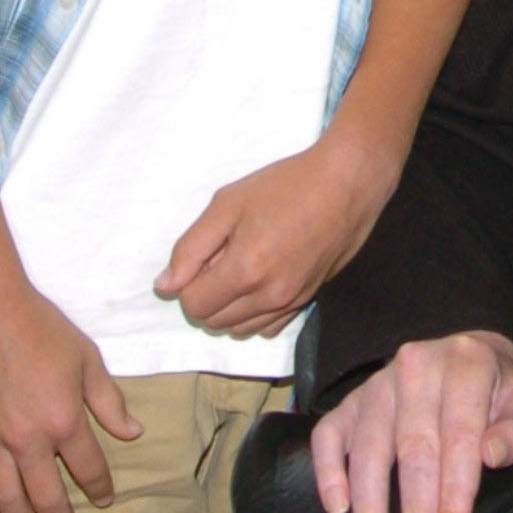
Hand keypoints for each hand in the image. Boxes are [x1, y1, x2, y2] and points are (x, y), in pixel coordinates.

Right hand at [0, 277, 140, 512]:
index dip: (100, 487)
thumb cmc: (40, 327)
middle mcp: (25, 439)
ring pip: (5, 496)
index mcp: (63, 420)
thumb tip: (133, 433)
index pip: (88, 468)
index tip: (105, 499)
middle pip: (46, 495)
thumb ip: (108, 402)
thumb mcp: (86, 359)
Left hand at [155, 132, 397, 337]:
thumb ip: (191, 248)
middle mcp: (269, 296)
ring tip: (241, 268)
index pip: (193, 305)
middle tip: (220, 258)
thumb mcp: (229, 202)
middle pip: (213, 321)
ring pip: (238, 329)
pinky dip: (253, 314)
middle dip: (205, 295)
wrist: (347, 183)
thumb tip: (165, 287)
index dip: (187, 283)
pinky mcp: (307, 302)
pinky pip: (266, 328)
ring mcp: (291, 302)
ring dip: (227, 308)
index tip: (202, 256)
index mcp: (246, 269)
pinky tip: (260, 282)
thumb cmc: (286, 185)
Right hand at [310, 331, 512, 512]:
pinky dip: (328, 471)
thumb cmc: (498, 393)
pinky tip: (338, 506)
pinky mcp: (351, 400)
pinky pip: (328, 434)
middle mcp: (417, 367)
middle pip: (413, 447)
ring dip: (370, 504)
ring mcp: (378, 383)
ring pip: (368, 447)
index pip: (459, 436)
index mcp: (467, 365)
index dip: (454, 489)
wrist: (468, 354)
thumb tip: (491, 455)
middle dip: (415, 508)